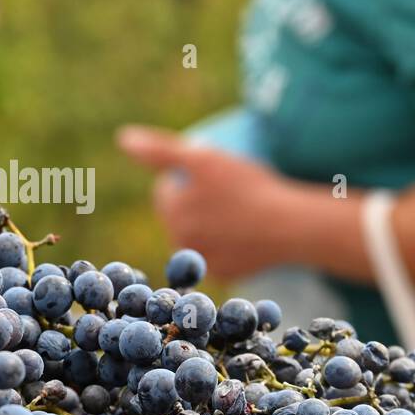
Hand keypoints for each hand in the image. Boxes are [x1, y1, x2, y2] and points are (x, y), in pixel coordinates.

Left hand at [118, 123, 294, 279]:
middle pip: (176, 216)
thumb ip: (159, 149)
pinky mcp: (217, 275)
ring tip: (235, 217)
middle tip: (227, 197)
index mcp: (172, 207)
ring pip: (192, 237)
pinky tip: (241, 239)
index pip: (166, 190)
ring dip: (204, 227)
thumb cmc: (249, 185)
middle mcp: (179, 236)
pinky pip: (211, 258)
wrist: (291, 226)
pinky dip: (222, 249)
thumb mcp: (205, 158)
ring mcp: (198, 259)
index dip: (187, 180)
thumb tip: (122, 139)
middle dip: (193, 204)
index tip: (213, 179)